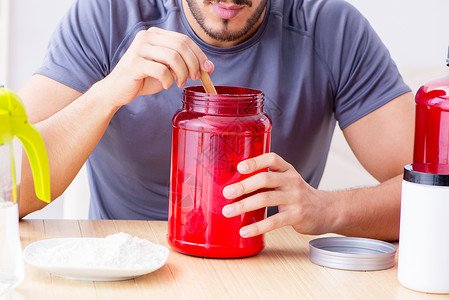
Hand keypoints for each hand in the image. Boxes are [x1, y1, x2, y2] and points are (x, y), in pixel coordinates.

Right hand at [98, 27, 213, 107]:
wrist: (118, 90)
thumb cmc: (144, 79)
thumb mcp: (167, 69)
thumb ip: (183, 65)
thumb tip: (208, 67)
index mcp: (155, 35)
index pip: (184, 40)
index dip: (199, 54)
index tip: (207, 69)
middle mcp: (146, 37)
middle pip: (181, 46)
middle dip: (193, 64)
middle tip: (195, 77)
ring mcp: (139, 48)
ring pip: (173, 57)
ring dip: (181, 73)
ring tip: (179, 83)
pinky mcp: (135, 63)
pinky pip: (161, 70)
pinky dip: (168, 80)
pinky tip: (166, 85)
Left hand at [222, 153, 336, 237]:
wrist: (328, 211)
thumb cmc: (300, 196)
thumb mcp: (288, 181)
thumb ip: (269, 179)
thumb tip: (237, 184)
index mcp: (288, 170)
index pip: (272, 159)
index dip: (255, 161)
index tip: (239, 167)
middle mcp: (292, 181)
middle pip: (265, 179)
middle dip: (244, 186)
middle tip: (227, 192)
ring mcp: (295, 198)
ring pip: (266, 199)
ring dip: (244, 205)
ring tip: (228, 211)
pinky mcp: (297, 216)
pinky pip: (274, 221)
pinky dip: (257, 227)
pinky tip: (245, 231)